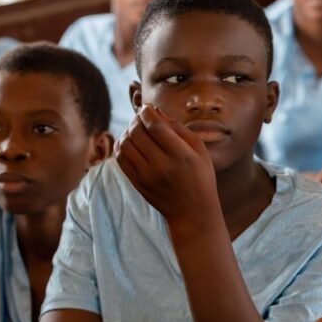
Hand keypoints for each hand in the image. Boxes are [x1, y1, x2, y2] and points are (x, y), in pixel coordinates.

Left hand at [115, 104, 217, 225]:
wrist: (193, 213)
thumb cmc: (200, 178)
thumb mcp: (200, 151)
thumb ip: (179, 129)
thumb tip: (156, 111)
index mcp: (181, 156)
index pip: (156, 126)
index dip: (148, 112)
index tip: (148, 108)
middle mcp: (162, 166)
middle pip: (138, 132)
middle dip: (137, 119)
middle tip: (142, 117)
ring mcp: (147, 176)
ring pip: (126, 143)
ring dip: (128, 131)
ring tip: (137, 129)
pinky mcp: (137, 183)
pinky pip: (121, 157)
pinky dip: (122, 145)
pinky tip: (130, 142)